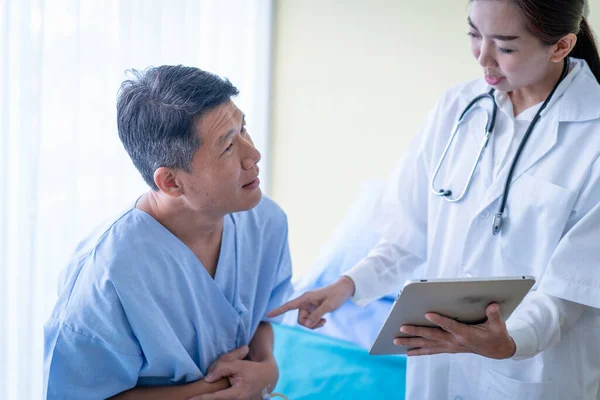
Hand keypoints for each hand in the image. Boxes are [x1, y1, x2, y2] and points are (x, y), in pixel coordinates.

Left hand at [190, 359, 277, 399]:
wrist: (268, 378)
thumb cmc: (252, 370)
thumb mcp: (238, 365)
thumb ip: (222, 369)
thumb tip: (207, 378)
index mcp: (237, 395)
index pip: (216, 398)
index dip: (202, 399)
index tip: (190, 399)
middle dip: (205, 398)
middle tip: (188, 399)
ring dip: (212, 397)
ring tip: (195, 397)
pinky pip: (225, 399)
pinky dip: (218, 398)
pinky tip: (210, 395)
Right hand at [266, 276, 354, 328]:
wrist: (344, 290)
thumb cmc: (336, 295)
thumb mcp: (328, 306)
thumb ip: (316, 316)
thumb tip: (307, 325)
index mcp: (305, 298)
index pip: (288, 306)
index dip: (278, 310)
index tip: (268, 315)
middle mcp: (305, 302)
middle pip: (300, 319)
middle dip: (309, 324)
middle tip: (322, 322)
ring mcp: (309, 306)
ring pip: (305, 321)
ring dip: (314, 324)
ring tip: (324, 321)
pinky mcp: (313, 309)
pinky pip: (310, 320)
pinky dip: (316, 322)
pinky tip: (324, 320)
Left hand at [394, 303, 516, 358]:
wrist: (497, 350)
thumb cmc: (495, 335)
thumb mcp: (498, 325)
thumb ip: (494, 315)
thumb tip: (493, 305)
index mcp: (465, 334)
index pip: (450, 326)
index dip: (439, 320)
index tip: (427, 313)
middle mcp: (454, 341)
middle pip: (432, 336)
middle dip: (416, 332)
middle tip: (401, 328)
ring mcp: (449, 346)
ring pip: (427, 345)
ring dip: (411, 343)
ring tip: (396, 341)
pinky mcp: (448, 349)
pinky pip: (430, 351)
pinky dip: (418, 351)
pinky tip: (407, 352)